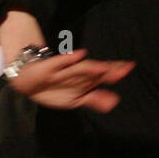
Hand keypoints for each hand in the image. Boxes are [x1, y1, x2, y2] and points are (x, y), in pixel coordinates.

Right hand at [7, 48, 134, 112]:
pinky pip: (60, 62)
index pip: (103, 74)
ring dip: (92, 67)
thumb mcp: (76, 99)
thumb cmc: (56, 89)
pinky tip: (79, 55)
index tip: (130, 67)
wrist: (28, 82)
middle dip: (109, 69)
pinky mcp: (50, 67)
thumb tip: (114, 102)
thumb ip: (95, 100)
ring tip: (105, 68)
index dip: (116, 71)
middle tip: (125, 67)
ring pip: (80, 68)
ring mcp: (64, 70)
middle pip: (96, 70)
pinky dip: (69, 59)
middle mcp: (77, 72)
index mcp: (86, 79)